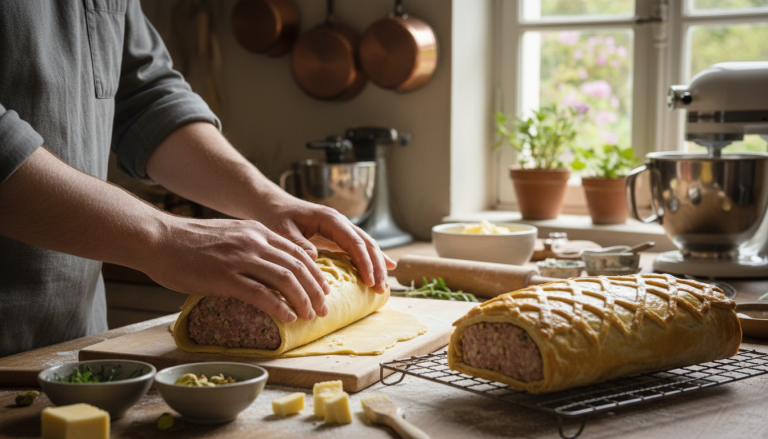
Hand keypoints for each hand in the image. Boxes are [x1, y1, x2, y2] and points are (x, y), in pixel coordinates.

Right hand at [144, 217, 330, 322]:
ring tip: (310, 316)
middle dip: (316, 290)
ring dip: (303, 300)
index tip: (324, 289)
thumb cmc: (190, 242)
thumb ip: (253, 245)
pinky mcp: (224, 277)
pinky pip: (261, 293)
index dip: (316, 273)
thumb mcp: (231, 234)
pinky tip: (287, 317)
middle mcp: (253, 242)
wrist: (159, 239)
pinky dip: (279, 307)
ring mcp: (240, 259)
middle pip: (298, 266)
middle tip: (324, 308)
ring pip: (285, 280)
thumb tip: (273, 265)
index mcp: (257, 231)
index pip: (298, 252)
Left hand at [253, 191, 395, 293]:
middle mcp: (339, 222)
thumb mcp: (282, 231)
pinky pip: (358, 248)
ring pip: (366, 246)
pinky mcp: (336, 236)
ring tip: (383, 287)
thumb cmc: (275, 216)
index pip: (354, 242)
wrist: (270, 205)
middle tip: (380, 289)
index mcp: (329, 219)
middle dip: (376, 266)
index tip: (369, 281)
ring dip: (376, 265)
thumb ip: (299, 245)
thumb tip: (316, 259)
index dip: (364, 262)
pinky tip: (384, 270)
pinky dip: (370, 260)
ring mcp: (340, 228)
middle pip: (366, 244)